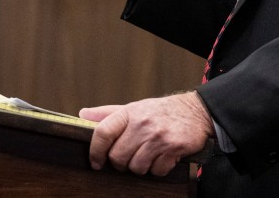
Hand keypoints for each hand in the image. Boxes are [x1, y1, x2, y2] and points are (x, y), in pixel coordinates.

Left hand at [79, 92, 213, 175]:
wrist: (196, 111)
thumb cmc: (161, 111)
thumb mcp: (134, 108)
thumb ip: (108, 113)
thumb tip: (82, 114)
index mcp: (129, 112)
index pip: (102, 132)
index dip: (95, 151)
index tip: (96, 162)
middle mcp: (142, 123)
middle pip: (117, 157)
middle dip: (121, 163)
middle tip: (130, 157)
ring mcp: (158, 136)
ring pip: (136, 167)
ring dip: (141, 166)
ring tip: (149, 154)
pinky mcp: (173, 147)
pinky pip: (156, 171)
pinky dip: (158, 168)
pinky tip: (163, 156)